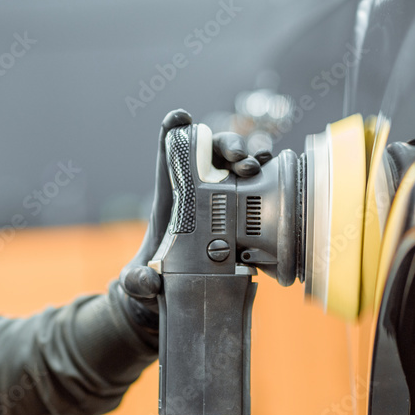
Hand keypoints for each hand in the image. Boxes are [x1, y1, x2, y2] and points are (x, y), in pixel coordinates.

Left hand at [118, 110, 270, 335]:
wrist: (177, 298)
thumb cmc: (153, 279)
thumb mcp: (138, 283)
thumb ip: (137, 281)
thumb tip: (148, 281)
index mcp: (171, 198)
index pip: (170, 156)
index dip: (174, 130)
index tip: (180, 116)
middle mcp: (199, 193)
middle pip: (214, 153)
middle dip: (228, 144)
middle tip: (237, 159)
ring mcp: (225, 204)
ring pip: (241, 166)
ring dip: (252, 158)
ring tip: (255, 167)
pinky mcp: (245, 221)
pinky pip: (261, 193)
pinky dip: (271, 181)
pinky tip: (276, 182)